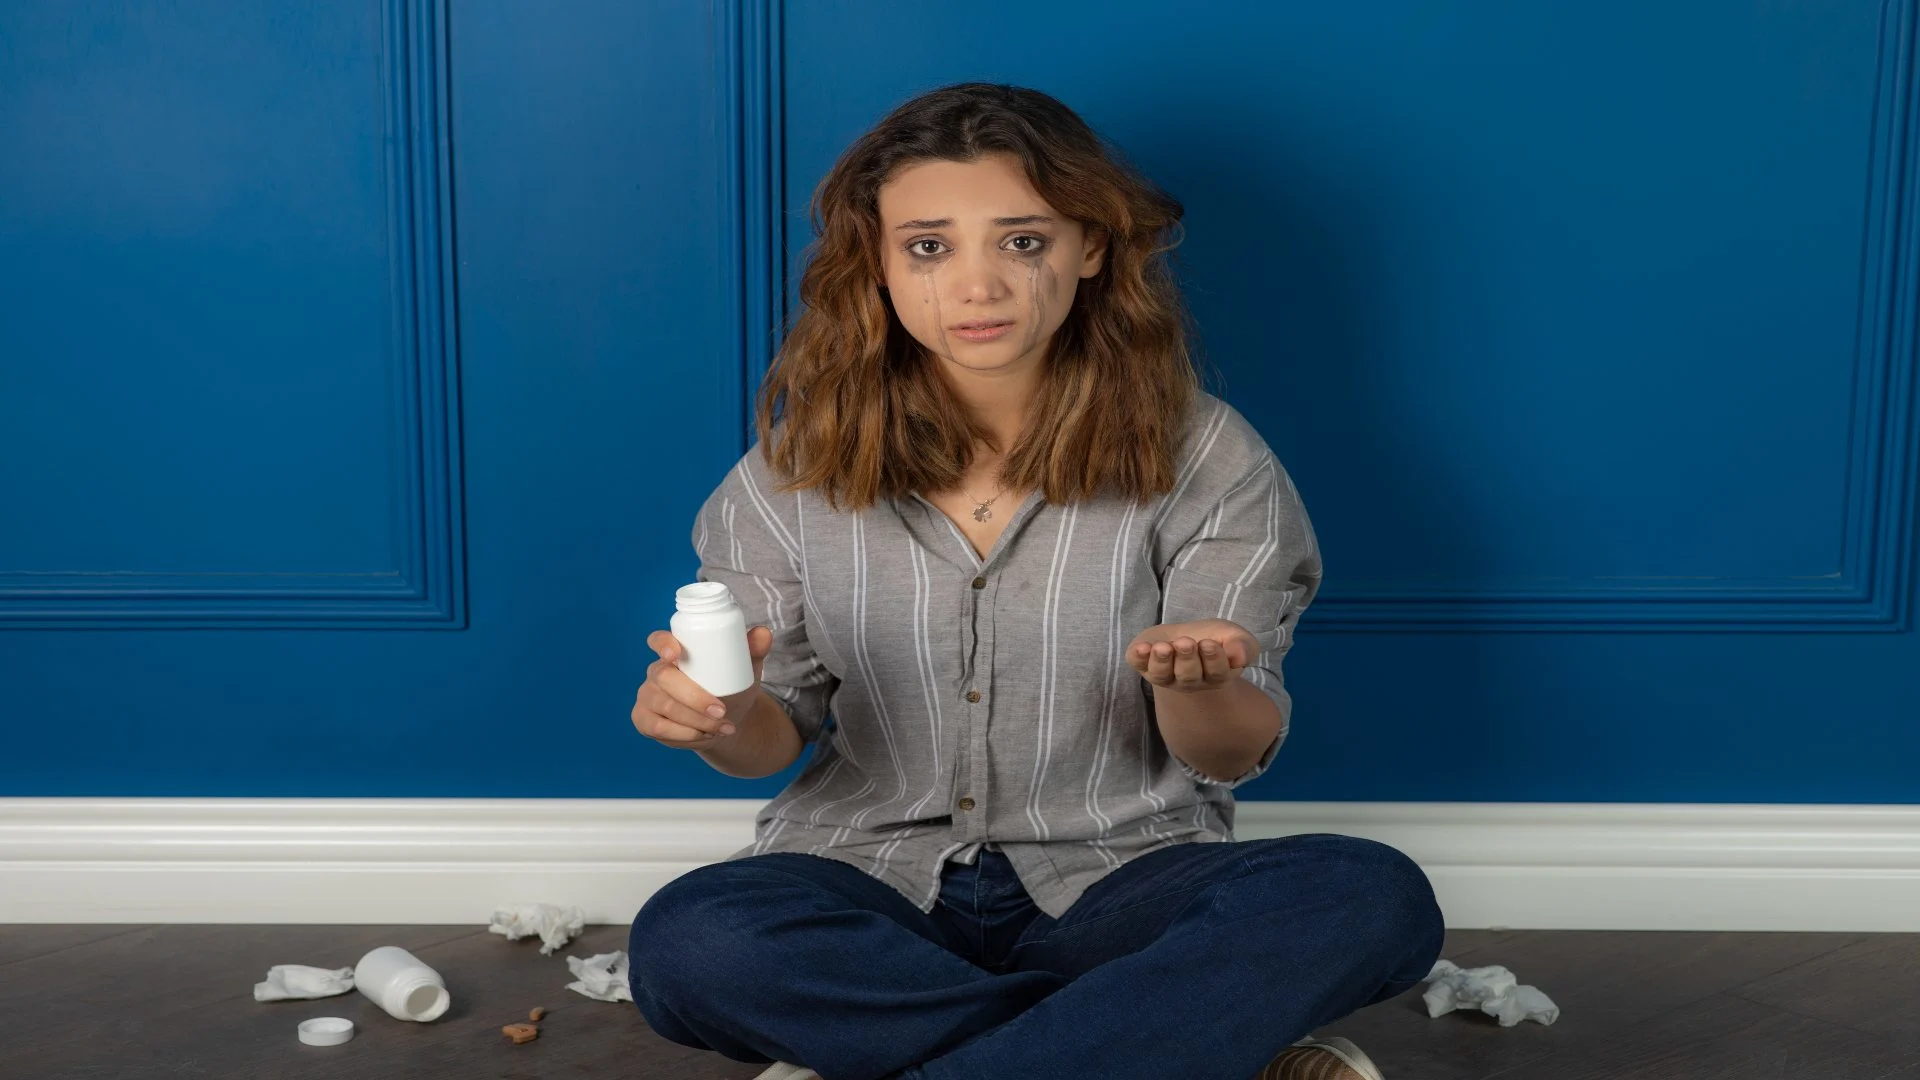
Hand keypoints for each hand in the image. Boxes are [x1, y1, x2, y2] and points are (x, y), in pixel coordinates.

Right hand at [630, 626, 773, 747]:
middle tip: (722, 710)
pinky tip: (703, 735)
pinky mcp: (644, 719)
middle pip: (663, 677)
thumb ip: (754, 650)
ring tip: (722, 726)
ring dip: (696, 720)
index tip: (676, 654)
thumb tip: (763, 634)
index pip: (659, 640)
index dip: (663, 644)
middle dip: (693, 696)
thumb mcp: (744, 669)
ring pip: (665, 706)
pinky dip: (684, 734)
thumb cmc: (730, 687)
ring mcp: (648, 696)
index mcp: (675, 652)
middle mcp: (657, 671)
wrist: (724, 721)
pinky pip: (658, 727)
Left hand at [1126, 619, 1258, 692]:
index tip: (1209, 643)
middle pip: (1188, 676)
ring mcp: (1164, 675)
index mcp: (1214, 676)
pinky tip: (1141, 648)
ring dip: (1162, 660)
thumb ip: (1243, 646)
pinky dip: (1137, 657)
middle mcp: (1188, 681)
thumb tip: (1240, 657)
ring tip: (1163, 647)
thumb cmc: (1213, 638)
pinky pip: (1138, 664)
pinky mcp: (1143, 663)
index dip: (1213, 659)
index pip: (1216, 674)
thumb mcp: (1234, 636)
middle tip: (1186, 642)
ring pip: (1162, 675)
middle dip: (1186, 659)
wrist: (1182, 635)